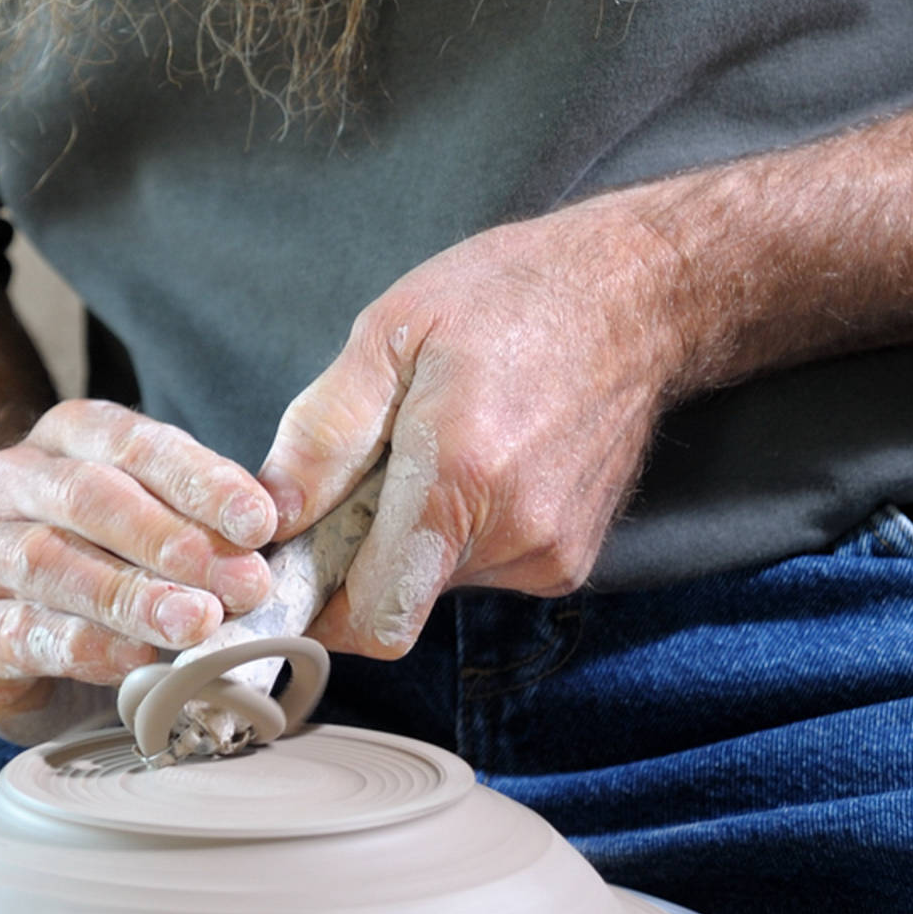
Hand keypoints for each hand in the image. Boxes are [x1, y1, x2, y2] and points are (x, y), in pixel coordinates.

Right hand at [0, 397, 277, 741]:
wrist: (20, 634)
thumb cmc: (108, 564)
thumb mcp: (158, 525)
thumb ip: (205, 520)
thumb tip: (271, 526)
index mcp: (66, 436)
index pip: (133, 441)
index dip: (199, 480)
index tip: (260, 520)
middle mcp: (12, 481)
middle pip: (91, 497)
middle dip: (174, 541)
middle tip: (242, 584)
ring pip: (50, 561)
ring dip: (132, 595)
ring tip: (197, 623)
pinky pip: (22, 631)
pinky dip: (87, 646)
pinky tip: (139, 662)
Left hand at [257, 199, 690, 657]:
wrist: (639, 296)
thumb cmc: (511, 295)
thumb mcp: (392, 331)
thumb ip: (324, 433)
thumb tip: (273, 515)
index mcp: (461, 478)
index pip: (373, 618)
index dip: (319, 606)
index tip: (296, 563)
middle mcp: (515, 535)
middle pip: (399, 596)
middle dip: (365, 547)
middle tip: (375, 463)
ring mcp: (552, 555)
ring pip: (439, 581)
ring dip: (417, 533)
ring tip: (439, 444)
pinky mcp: (571, 559)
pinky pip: (484, 566)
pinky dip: (463, 529)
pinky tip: (483, 457)